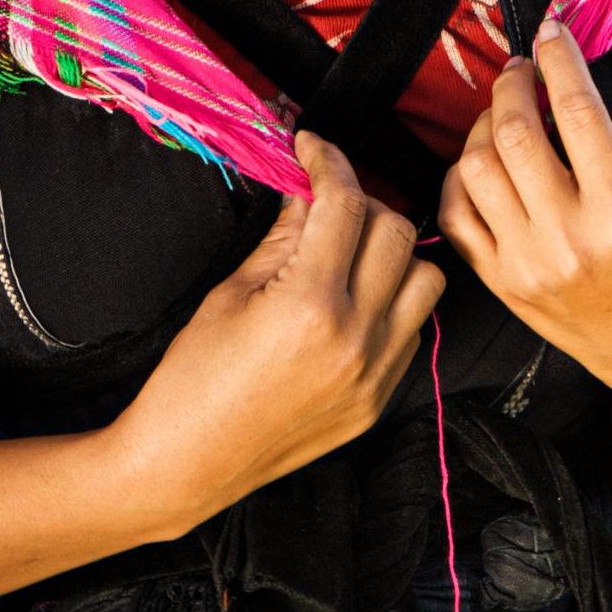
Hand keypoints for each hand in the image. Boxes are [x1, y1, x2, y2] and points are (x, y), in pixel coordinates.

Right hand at [113, 127, 445, 533]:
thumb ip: (283, 234)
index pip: (345, 204)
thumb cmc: (193, 378)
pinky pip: (414, 327)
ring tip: (349, 248)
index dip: (329, 161)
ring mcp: (375, 373)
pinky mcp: (380, 398)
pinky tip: (356, 296)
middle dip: (361, 200)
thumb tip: (309, 188)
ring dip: (391, 251)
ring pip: (424, 277)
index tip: (312, 148)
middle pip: (394, 230)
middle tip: (326, 198)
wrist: (186, 463)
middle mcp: (355, 339)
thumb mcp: (231, 291)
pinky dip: (395, 299)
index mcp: (310, 305)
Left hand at [435, 21, 611, 425]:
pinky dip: (462, 176)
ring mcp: (526, 265)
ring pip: (477, 167)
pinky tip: (483, 162)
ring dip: (485, 125)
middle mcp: (568, 239)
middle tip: (521, 69)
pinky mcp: (500, 285)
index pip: (577, 114)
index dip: (559, 62)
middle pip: (515, 134)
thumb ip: (600, 149)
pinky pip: (456, 213)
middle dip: (512, 85)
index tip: (551, 32)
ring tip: (504, 115)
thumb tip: (554, 91)